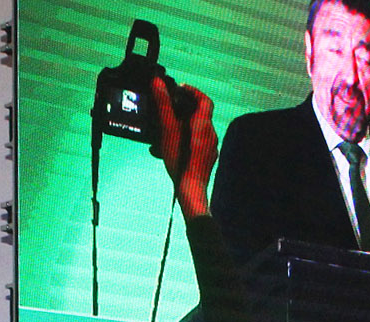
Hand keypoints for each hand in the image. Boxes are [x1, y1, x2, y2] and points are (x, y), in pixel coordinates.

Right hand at [151, 76, 216, 217]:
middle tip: (170, 109)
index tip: (181, 90)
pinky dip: (185, 141)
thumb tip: (158, 83)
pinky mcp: (206, 160)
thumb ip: (164, 106)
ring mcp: (210, 148)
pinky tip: (171, 149)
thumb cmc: (181, 162)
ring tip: (166, 132)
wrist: (190, 190)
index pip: (204, 100)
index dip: (193, 91)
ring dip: (183, 127)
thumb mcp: (168, 131)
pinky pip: (197, 144)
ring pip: (197, 131)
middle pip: (200, 115)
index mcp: (204, 125)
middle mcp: (211, 135)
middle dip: (184, 110)